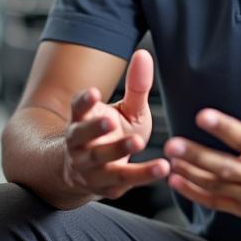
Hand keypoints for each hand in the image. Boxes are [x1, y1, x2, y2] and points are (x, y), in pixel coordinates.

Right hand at [62, 49, 169, 201]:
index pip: (77, 109)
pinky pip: (123, 181)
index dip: (83, 101)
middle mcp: (78, 145)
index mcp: (80, 121)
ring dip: (117, 152)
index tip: (94, 92)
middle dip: (94, 129)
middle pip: (81, 136)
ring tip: (138, 142)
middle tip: (110, 121)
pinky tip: (163, 168)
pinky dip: (142, 176)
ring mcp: (88, 168)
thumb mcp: (125, 109)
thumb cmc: (112, 134)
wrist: (89, 174)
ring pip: (100, 161)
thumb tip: (144, 54)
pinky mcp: (105, 186)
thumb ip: (135, 87)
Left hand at [164, 59, 240, 217]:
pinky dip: (194, 193)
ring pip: (218, 186)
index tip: (202, 116)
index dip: (224, 127)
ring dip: (191, 173)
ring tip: (170, 160)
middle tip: (172, 145)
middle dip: (197, 156)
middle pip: (227, 167)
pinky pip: (216, 202)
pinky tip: (176, 180)